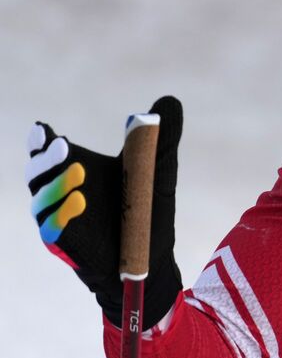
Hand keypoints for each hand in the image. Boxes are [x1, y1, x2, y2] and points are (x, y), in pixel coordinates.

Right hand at [26, 97, 183, 328]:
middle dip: (46, 160)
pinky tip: (80, 202)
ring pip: (42, 201)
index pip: (47, 151)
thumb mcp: (158, 173)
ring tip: (79, 172)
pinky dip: (62, 216)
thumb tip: (169, 101)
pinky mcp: (67, 243)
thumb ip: (158, 140)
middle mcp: (61, 192)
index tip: (43, 130)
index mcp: (76, 168)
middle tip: (64, 147)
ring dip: (55, 187)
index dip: (40, 140)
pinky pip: (55, 229)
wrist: (152, 256)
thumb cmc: (147, 211)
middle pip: (37, 173)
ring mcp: (60, 218)